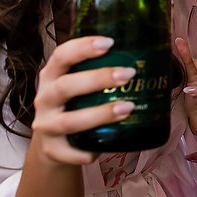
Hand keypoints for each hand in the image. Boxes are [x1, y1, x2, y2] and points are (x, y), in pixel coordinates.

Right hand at [32, 36, 136, 165]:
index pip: (62, 55)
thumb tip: (150, 55)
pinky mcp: (52, 149)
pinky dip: (85, 152)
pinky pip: (69, 153)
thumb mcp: (79, 83)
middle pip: (66, 86)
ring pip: (70, 121)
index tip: (110, 43)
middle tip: (128, 74)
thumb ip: (101, 70)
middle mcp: (45, 98)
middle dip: (97, 79)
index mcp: (52, 75)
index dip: (83, 48)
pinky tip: (104, 150)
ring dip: (100, 114)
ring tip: (128, 108)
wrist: (53, 143)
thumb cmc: (75, 104)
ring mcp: (46, 125)